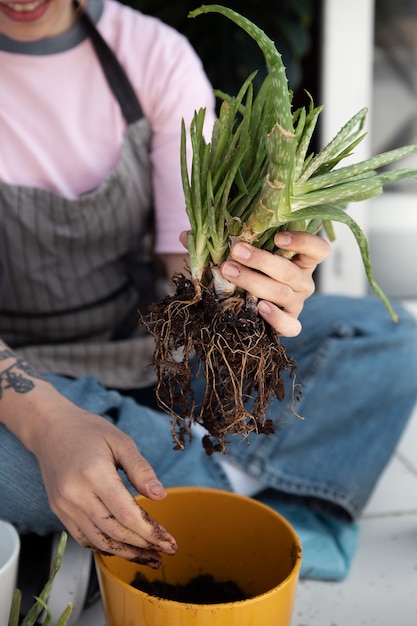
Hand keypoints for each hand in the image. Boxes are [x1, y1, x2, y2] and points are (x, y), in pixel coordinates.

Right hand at [31, 404, 176, 566]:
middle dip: (143, 546)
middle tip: (166, 551)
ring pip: (99, 540)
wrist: (51, 429)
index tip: (170, 543)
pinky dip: (104, 546)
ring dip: (126, 553)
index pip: (126, 514)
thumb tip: (160, 496)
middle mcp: (76, 494)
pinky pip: (83, 537)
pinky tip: (123, 548)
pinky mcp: (59, 510)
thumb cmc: (89, 431)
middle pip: (114, 531)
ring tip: (149, 556)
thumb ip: (141, 469)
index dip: (151, 533)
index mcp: (94, 474)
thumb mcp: (121, 441)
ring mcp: (64, 505)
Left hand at [221, 231, 329, 336]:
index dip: (303, 242)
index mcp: (303, 261)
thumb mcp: (259, 252)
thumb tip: (235, 229)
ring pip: (282, 293)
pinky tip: (260, 307)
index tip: (278, 238)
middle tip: (236, 251)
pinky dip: (276, 317)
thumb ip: (256, 241)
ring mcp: (297, 303)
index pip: (319, 249)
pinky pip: (290, 325)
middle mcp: (304, 282)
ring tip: (230, 272)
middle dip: (260, 260)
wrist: (248, 304)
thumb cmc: (253, 269)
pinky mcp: (290, 323)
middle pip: (290, 272)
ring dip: (253, 281)